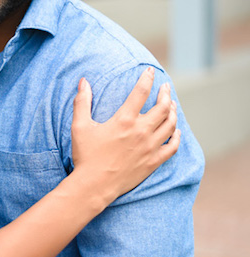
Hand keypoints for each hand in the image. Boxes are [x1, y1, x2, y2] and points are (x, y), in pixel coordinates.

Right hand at [71, 67, 179, 202]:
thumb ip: (82, 102)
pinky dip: (177, 137)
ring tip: (172, 105)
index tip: (149, 71)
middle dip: (166, 94)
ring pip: (170, 124)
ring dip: (173, 112)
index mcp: (124, 120)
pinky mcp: (153, 162)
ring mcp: (150, 147)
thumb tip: (83, 81)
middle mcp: (141, 131)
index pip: (141, 92)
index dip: (146, 78)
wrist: (94, 185)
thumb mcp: (80, 126)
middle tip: (165, 88)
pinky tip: (176, 131)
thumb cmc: (86, 155)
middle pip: (163, 107)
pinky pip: (172, 147)